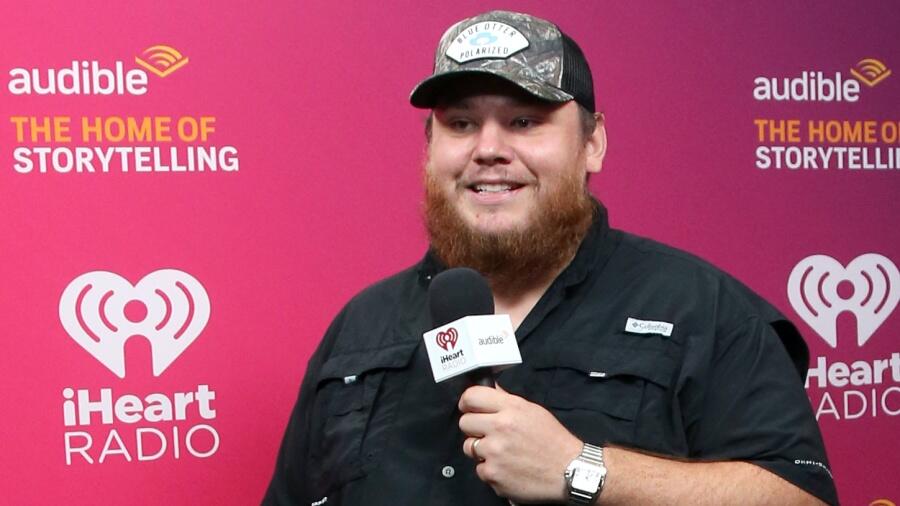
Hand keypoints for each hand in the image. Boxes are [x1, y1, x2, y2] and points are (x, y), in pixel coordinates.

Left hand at [458, 385, 582, 503]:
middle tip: (488, 434)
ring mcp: (494, 452)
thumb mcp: (533, 411)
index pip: (471, 396)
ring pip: (468, 447)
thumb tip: (491, 388)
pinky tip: (507, 468)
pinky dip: (491, 470)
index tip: (468, 408)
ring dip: (481, 450)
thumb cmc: (553, 441)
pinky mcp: (493, 474)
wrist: (569, 471)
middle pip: (465, 422)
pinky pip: (479, 469)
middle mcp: (500, 427)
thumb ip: (508, 400)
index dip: (466, 402)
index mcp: (511, 408)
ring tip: (501, 453)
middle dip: (474, 428)